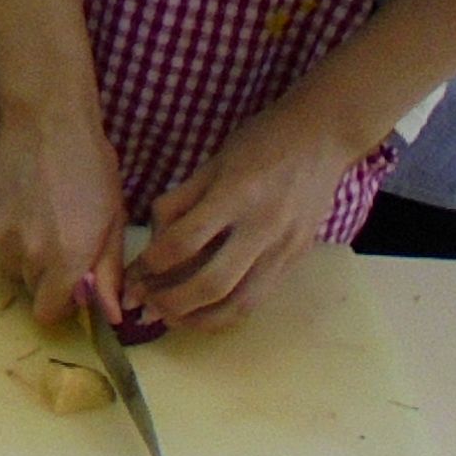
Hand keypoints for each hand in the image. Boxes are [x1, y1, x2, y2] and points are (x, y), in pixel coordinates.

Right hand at [0, 112, 128, 325]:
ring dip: (25, 248)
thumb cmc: (91, 167)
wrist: (48, 121)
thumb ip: (108, 272)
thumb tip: (112, 316)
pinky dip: (7, 223)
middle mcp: (28, 256)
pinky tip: (22, 195)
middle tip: (60, 235)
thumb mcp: (112, 219)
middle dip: (45, 272)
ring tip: (41, 211)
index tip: (69, 283)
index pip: (47, 313)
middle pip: (30, 285)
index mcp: (66, 260)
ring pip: (10, 260)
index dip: (59, 302)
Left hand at [131, 101, 366, 330]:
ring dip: (199, 320)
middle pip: (211, 283)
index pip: (184, 243)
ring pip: (239, 304)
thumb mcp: (212, 163)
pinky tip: (203, 311)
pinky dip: (226, 313)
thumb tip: (150, 246)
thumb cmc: (260, 142)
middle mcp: (263, 226)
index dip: (150, 265)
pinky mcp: (297, 259)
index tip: (132, 276)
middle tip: (143, 307)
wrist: (323, 135)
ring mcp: (285, 247)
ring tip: (170, 318)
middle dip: (170, 302)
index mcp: (236, 194)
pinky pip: (259, 299)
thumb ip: (179, 202)